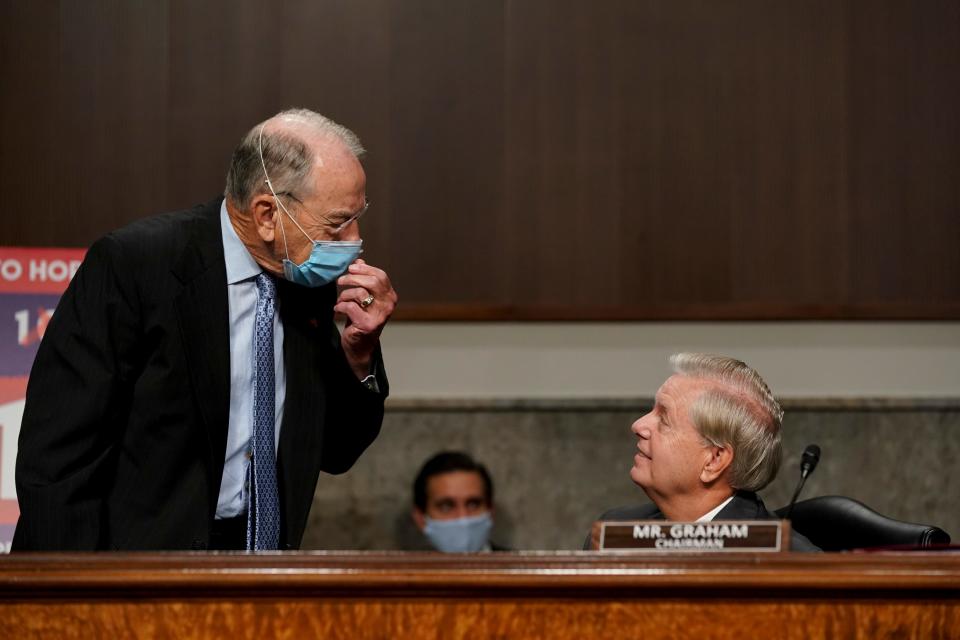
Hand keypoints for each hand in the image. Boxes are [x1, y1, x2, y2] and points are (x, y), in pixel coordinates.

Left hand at [334, 259, 397, 379]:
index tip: (350, 268)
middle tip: (340, 281)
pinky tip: (338, 310)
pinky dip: (340, 307)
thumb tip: (359, 260)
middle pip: (373, 281)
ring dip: (344, 295)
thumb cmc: (361, 319)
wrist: (360, 346)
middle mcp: (388, 305)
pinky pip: (350, 307)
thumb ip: (364, 279)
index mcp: (390, 296)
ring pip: (360, 293)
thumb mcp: (365, 297)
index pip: (380, 275)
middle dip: (353, 278)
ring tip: (340, 300)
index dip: (364, 269)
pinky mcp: (367, 325)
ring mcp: (379, 316)